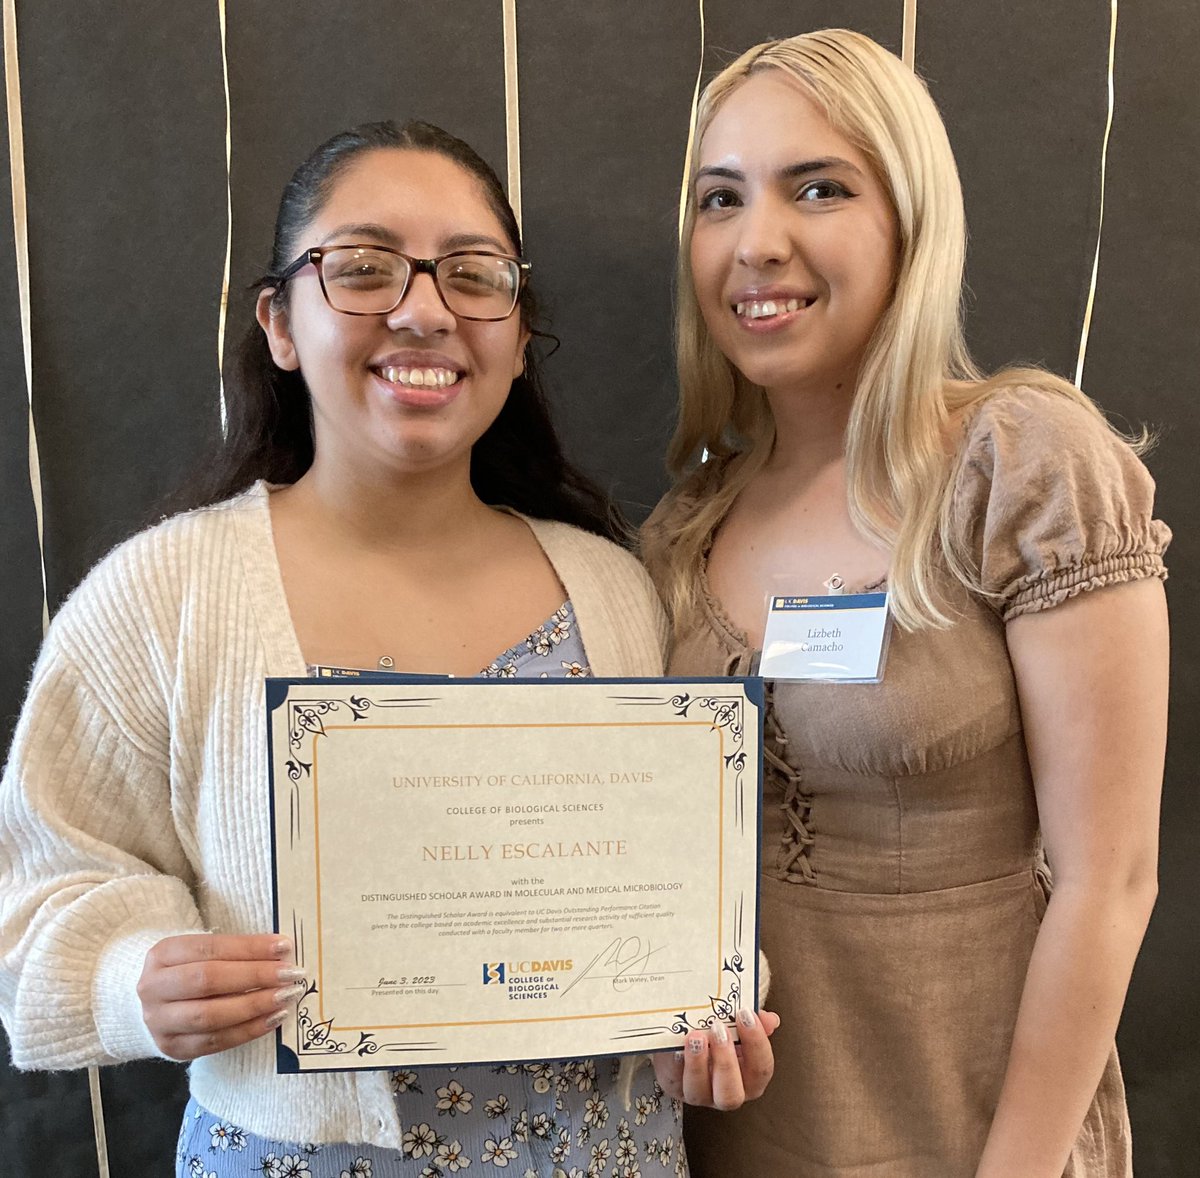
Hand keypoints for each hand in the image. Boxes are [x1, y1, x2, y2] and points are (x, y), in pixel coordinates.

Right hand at [137, 933, 305, 1060]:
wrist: (159, 1000)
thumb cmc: (192, 968)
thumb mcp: (203, 951)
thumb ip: (236, 952)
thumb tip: (282, 952)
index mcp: (163, 954)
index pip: (211, 948)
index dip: (250, 948)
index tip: (284, 946)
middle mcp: (153, 987)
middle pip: (208, 981)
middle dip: (255, 976)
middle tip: (290, 974)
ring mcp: (159, 1021)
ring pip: (209, 1016)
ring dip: (254, 1006)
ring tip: (285, 998)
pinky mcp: (172, 1047)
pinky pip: (214, 1042)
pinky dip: (247, 1031)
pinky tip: (272, 1019)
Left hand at [652, 1008, 779, 1109]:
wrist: (683, 1033)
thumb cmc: (717, 1030)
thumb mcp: (737, 1024)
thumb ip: (754, 1022)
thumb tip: (770, 1020)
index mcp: (748, 1078)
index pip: (761, 1070)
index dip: (756, 1044)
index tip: (746, 1015)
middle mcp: (724, 1092)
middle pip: (731, 1096)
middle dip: (726, 1062)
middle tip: (719, 1029)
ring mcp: (697, 1092)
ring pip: (698, 1092)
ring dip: (698, 1064)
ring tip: (695, 1036)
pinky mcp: (673, 1084)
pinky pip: (673, 1079)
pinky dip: (675, 1061)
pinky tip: (675, 1044)